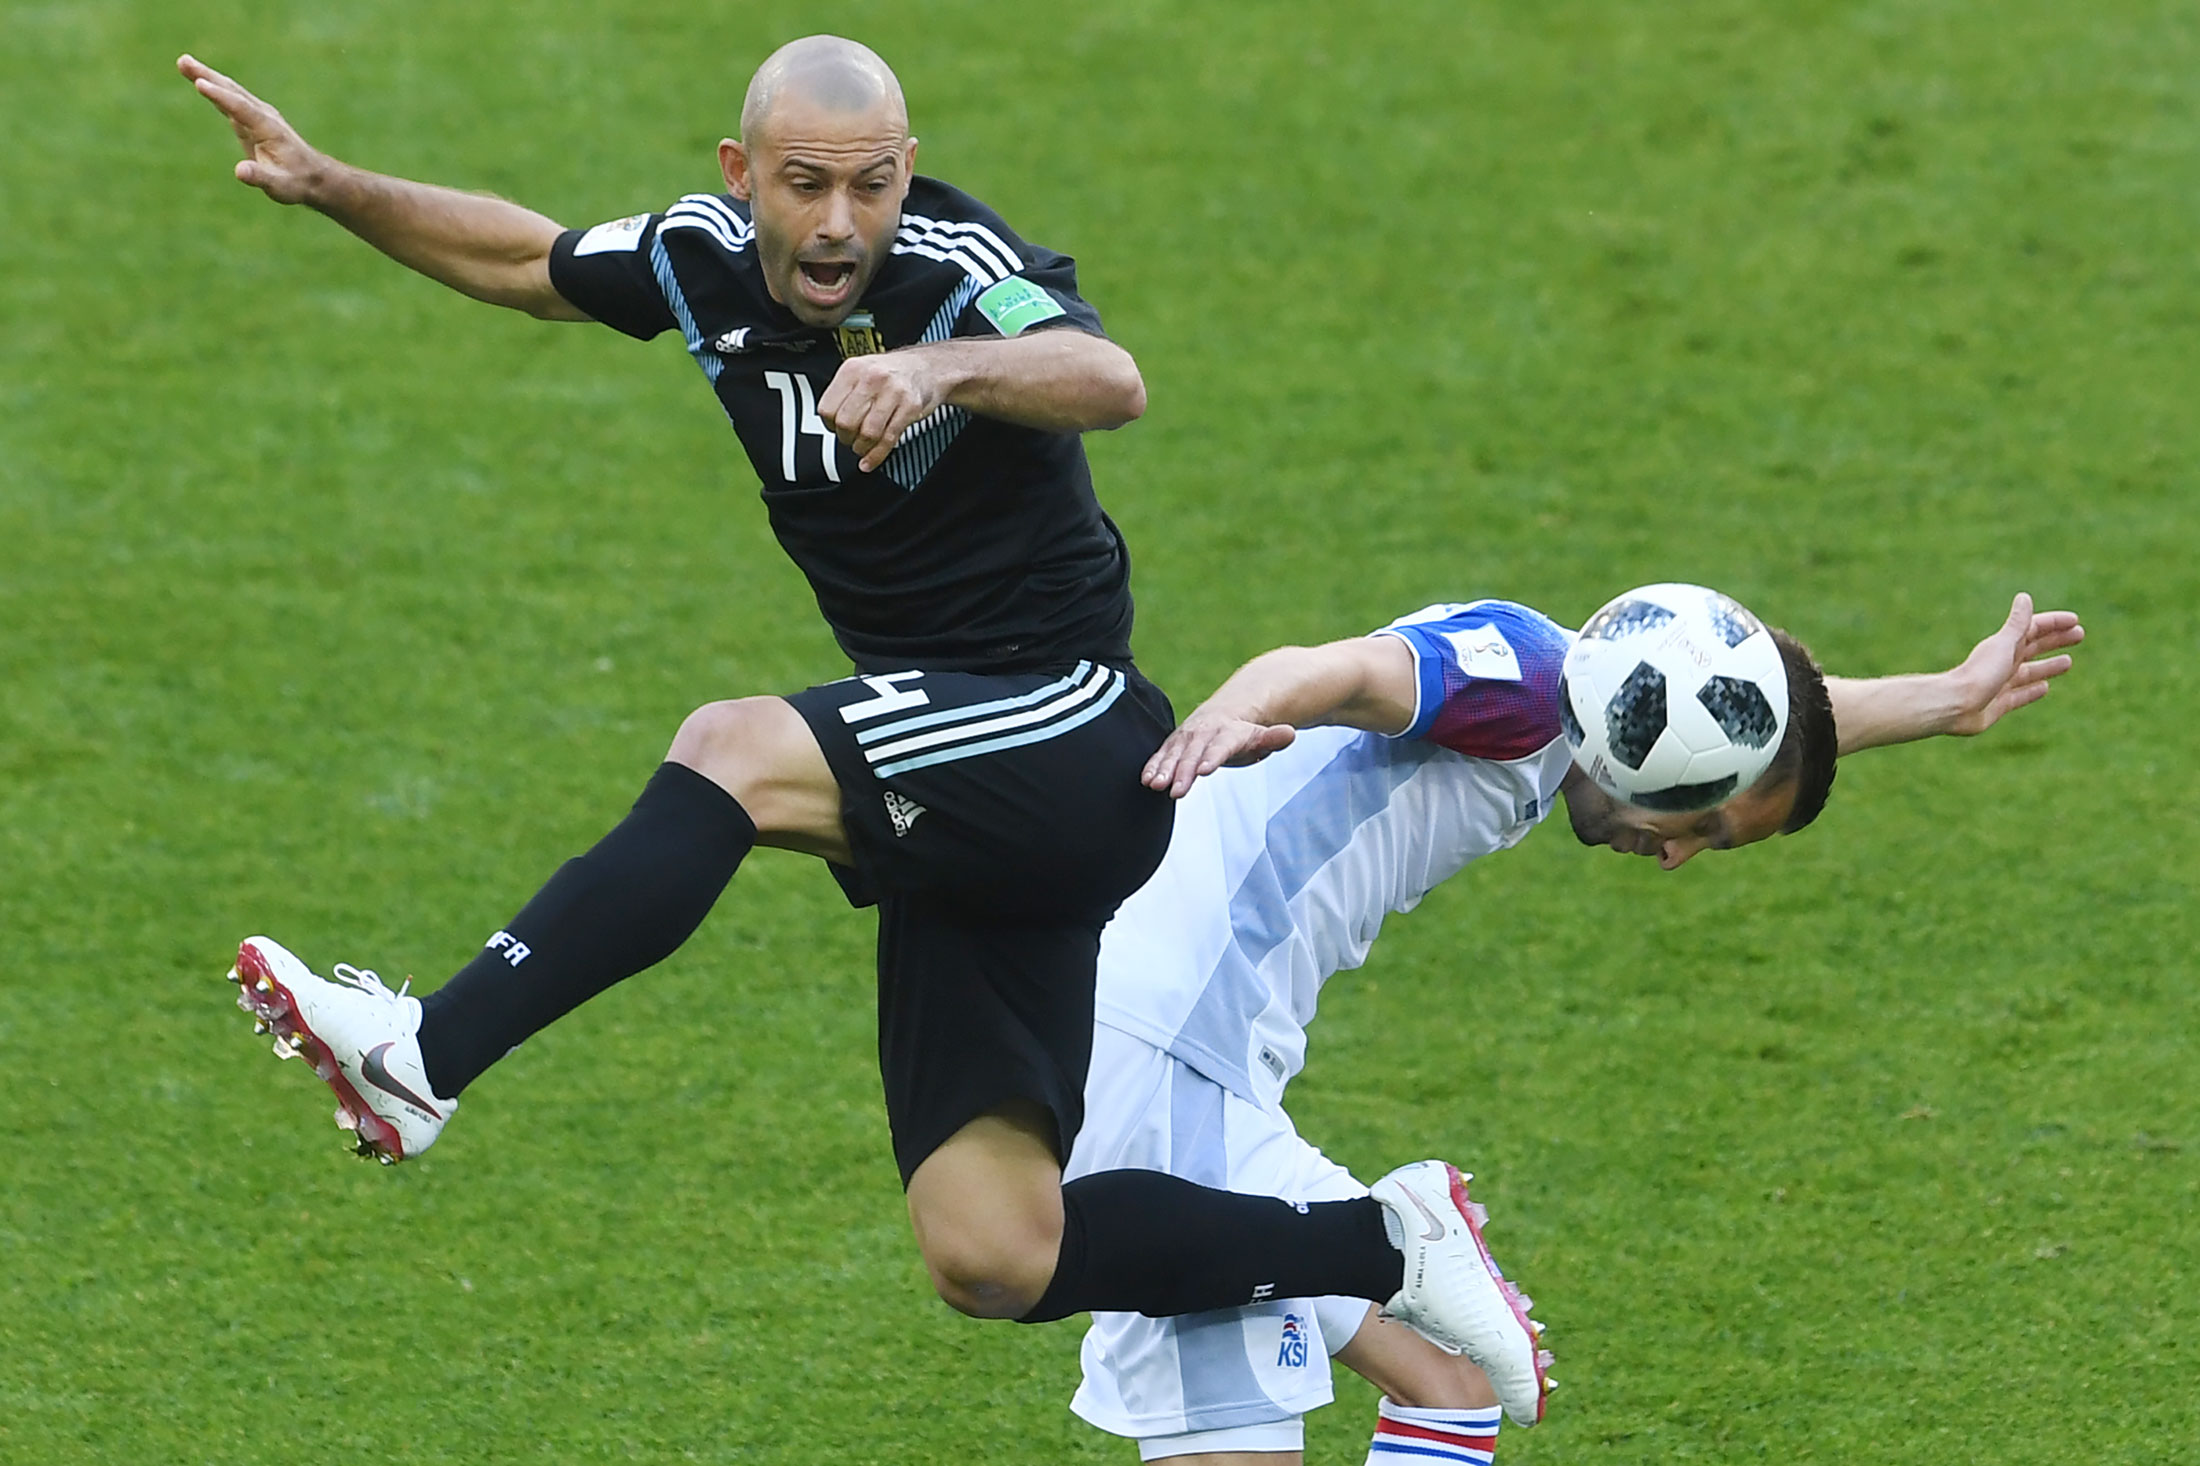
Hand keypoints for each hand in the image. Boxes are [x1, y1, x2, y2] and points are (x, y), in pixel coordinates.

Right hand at [177, 54, 324, 204]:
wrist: (313, 176)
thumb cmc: (297, 182)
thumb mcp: (279, 186)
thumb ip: (260, 177)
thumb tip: (240, 171)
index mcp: (269, 128)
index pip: (241, 108)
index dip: (220, 97)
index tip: (200, 84)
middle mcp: (263, 116)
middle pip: (232, 92)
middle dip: (207, 76)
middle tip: (183, 61)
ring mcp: (257, 115)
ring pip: (230, 91)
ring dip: (207, 76)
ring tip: (183, 63)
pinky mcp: (251, 120)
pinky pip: (230, 99)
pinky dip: (214, 88)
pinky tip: (199, 79)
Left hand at [818, 349, 949, 473]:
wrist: (927, 367)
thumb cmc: (892, 373)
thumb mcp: (862, 373)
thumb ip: (845, 394)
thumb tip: (830, 422)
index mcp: (852, 369)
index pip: (827, 408)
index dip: (829, 425)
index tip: (835, 429)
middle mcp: (872, 378)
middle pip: (846, 422)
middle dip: (846, 438)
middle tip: (850, 439)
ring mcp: (893, 392)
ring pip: (867, 433)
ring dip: (862, 448)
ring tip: (863, 447)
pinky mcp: (910, 407)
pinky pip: (888, 439)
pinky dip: (877, 455)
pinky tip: (871, 460)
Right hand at [1141, 711, 1296, 798]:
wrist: (1224, 713)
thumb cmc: (1243, 734)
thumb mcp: (1261, 736)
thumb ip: (1273, 738)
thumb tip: (1290, 733)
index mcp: (1228, 732)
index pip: (1220, 746)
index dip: (1212, 758)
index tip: (1203, 771)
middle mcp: (1204, 732)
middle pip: (1193, 753)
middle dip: (1183, 772)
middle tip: (1176, 791)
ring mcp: (1186, 736)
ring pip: (1174, 753)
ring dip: (1163, 769)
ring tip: (1155, 785)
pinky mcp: (1173, 743)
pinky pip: (1162, 753)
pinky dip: (1153, 765)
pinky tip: (1146, 779)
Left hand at [1943, 592, 2083, 735]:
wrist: (1955, 705)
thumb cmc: (1980, 673)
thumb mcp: (2004, 645)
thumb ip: (2017, 623)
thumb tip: (2024, 596)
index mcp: (2005, 645)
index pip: (2034, 629)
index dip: (2054, 624)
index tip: (2075, 621)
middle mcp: (2003, 662)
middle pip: (2035, 647)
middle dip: (2056, 640)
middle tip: (2080, 635)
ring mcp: (2001, 683)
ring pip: (2030, 671)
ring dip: (2049, 665)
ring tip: (2068, 662)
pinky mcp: (2000, 703)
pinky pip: (2021, 695)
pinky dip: (2033, 690)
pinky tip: (2044, 687)